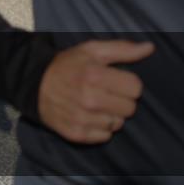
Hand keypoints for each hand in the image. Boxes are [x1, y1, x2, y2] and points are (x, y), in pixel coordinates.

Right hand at [38, 40, 153, 143]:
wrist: (33, 83)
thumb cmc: (67, 65)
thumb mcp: (91, 50)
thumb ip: (122, 49)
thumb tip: (150, 48)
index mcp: (94, 75)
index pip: (136, 88)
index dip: (128, 83)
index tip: (115, 80)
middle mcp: (89, 99)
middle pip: (130, 108)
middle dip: (121, 99)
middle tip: (105, 92)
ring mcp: (82, 118)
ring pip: (118, 124)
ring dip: (111, 115)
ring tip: (96, 104)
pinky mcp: (77, 133)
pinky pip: (105, 136)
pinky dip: (100, 128)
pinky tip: (89, 115)